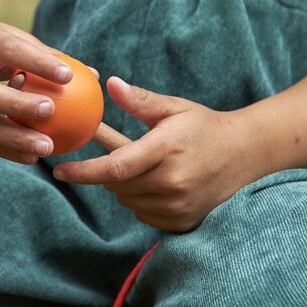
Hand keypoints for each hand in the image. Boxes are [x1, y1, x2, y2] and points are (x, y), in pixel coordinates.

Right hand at [0, 15, 72, 162]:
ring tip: (47, 148)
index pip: (7, 50)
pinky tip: (31, 157)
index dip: (37, 62)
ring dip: (13, 138)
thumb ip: (45, 56)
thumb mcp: (5, 37)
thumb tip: (94, 76)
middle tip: (52, 113)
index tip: (68, 75)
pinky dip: (3, 149)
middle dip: (17, 106)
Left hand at [52, 77, 263, 230]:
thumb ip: (140, 101)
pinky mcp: (182, 221)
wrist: (247, 154)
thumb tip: (110, 85)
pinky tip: (159, 182)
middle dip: (108, 171)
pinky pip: (143, 213)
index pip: (116, 167)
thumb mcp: (174, 108)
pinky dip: (142, 199)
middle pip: (117, 185)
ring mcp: (179, 205)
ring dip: (125, 185)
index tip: (60, 171)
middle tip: (118, 153)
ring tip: (146, 165)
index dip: (84, 171)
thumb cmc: (205, 126)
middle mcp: (172, 181)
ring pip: (128, 200)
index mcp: (166, 149)